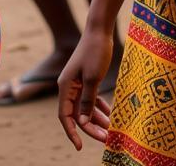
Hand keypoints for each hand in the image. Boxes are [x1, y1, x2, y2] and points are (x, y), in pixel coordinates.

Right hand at [58, 25, 114, 149]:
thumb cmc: (95, 51)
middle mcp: (69, 87)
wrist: (100, 30)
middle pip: (77, 114)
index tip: (80, 146)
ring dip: (97, 118)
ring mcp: (78, 83)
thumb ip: (87, 101)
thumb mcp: (93, 78)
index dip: (72, 132)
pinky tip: (110, 114)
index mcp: (65, 87)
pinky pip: (91, 98)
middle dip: (90, 127)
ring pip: (85, 107)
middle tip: (105, 138)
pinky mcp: (87, 78)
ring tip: (111, 129)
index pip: (65, 116)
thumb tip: (82, 121)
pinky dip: (99, 106)